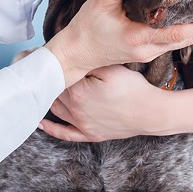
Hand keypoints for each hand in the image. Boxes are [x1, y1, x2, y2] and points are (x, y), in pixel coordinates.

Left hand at [40, 65, 165, 141]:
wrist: (151, 113)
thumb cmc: (133, 88)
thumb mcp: (110, 68)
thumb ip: (87, 64)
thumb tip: (69, 59)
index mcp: (78, 92)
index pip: (58, 76)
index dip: (54, 65)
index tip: (47, 57)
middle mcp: (76, 110)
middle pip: (54, 92)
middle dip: (49, 80)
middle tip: (42, 69)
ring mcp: (82, 124)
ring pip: (56, 109)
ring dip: (48, 98)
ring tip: (41, 88)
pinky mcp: (90, 134)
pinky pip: (65, 133)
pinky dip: (51, 129)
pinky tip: (41, 123)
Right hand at [45, 0, 192, 86]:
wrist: (75, 52)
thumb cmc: (86, 27)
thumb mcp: (101, 0)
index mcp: (139, 37)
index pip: (179, 32)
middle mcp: (147, 50)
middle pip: (186, 39)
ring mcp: (147, 55)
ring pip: (179, 43)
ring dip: (191, 28)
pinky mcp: (144, 54)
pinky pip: (169, 44)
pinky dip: (178, 31)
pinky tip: (177, 17)